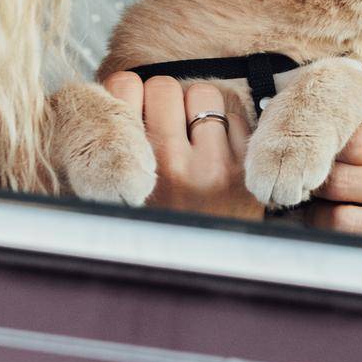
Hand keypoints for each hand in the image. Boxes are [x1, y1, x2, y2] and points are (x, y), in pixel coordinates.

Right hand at [102, 72, 262, 220]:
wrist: (198, 276)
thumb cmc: (152, 226)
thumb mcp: (119, 193)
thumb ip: (118, 146)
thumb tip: (125, 88)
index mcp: (128, 169)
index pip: (123, 86)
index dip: (129, 94)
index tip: (134, 112)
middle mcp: (168, 165)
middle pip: (163, 85)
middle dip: (164, 100)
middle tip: (165, 127)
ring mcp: (211, 167)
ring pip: (202, 93)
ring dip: (197, 108)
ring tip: (191, 139)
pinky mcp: (244, 170)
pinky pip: (234, 116)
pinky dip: (226, 128)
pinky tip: (216, 154)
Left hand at [306, 61, 361, 250]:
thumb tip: (353, 67)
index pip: (352, 136)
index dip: (324, 140)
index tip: (312, 142)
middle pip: (340, 174)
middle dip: (316, 174)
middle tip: (307, 171)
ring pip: (337, 210)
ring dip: (318, 205)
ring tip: (318, 195)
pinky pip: (348, 237)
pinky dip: (328, 228)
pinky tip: (332, 218)